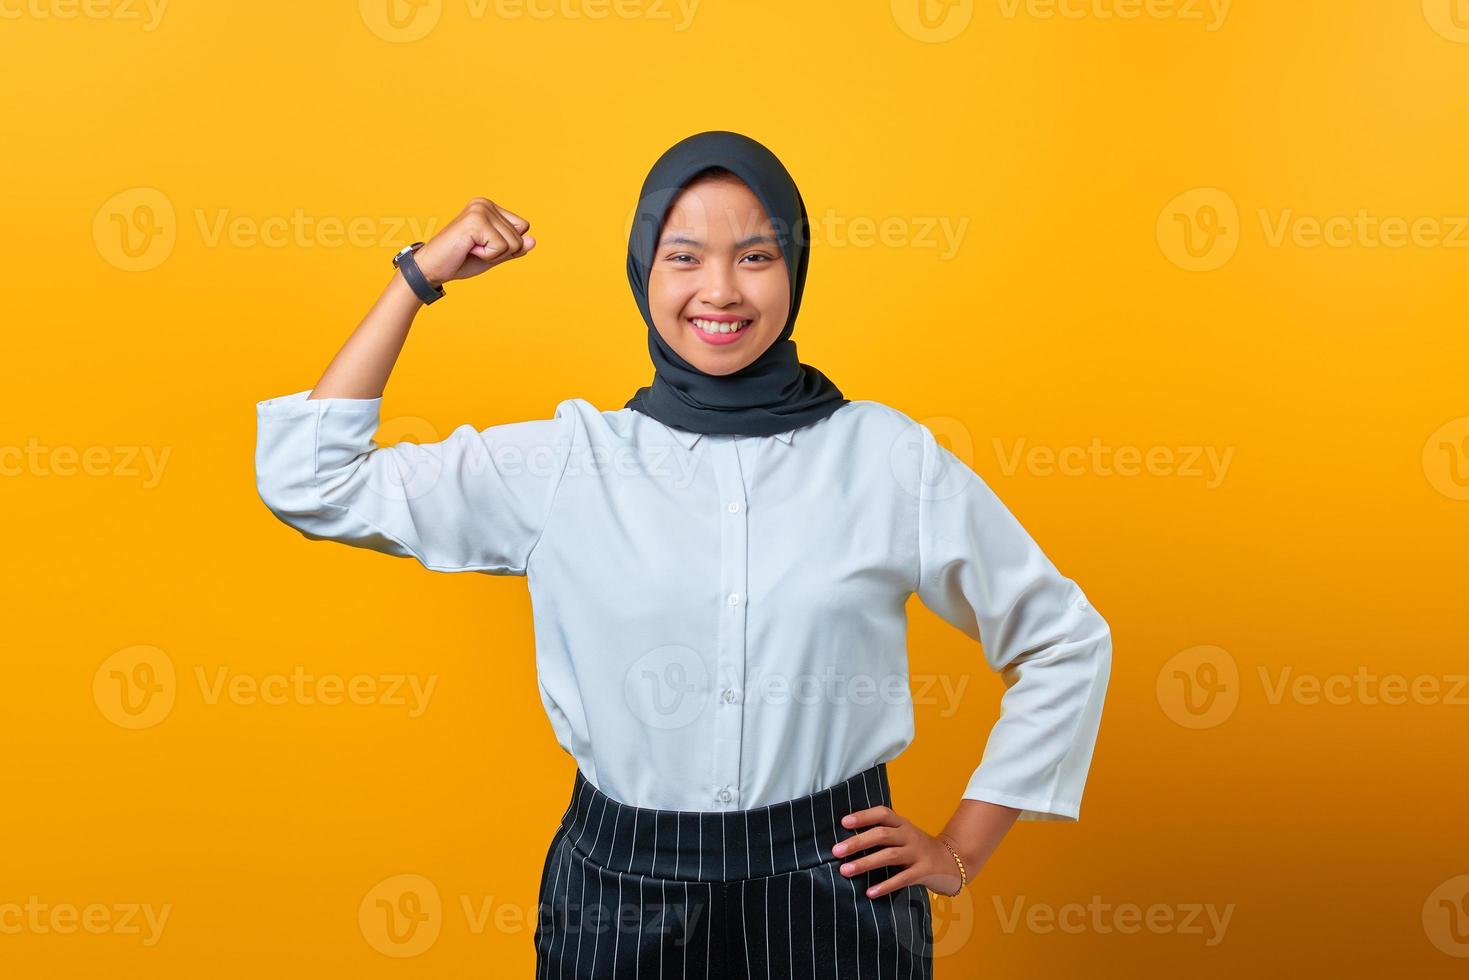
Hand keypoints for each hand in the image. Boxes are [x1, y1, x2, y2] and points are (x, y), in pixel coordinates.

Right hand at [411, 197, 534, 286]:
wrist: (432, 269)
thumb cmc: (460, 260)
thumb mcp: (494, 255)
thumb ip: (514, 248)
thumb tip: (533, 240)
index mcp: (489, 206)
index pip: (523, 227)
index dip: (508, 245)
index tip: (483, 246)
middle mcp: (484, 203)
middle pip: (520, 236)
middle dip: (501, 251)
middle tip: (475, 250)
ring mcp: (479, 210)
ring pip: (513, 243)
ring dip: (493, 254)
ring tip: (471, 249)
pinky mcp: (475, 222)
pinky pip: (501, 247)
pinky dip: (487, 256)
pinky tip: (468, 249)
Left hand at [831, 804, 964, 899]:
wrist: (954, 862)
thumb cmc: (919, 850)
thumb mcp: (904, 836)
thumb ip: (883, 835)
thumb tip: (847, 842)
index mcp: (903, 824)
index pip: (882, 814)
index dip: (864, 816)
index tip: (844, 822)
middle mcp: (909, 835)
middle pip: (882, 835)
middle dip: (857, 842)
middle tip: (836, 851)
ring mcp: (918, 853)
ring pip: (889, 856)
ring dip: (865, 863)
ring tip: (845, 870)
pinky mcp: (924, 872)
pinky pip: (903, 878)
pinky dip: (885, 885)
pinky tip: (870, 892)